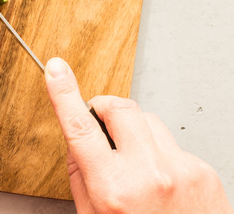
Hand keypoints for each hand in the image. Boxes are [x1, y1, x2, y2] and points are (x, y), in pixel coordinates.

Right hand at [45, 57, 231, 212]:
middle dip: (105, 109)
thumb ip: (81, 176)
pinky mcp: (203, 171)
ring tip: (135, 166)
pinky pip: (174, 146)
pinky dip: (162, 157)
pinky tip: (161, 184)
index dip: (64, 93)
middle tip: (99, 124)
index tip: (56, 70)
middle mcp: (149, 175)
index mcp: (113, 188)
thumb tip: (78, 142)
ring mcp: (180, 170)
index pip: (79, 128)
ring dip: (135, 134)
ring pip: (149, 122)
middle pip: (120, 108)